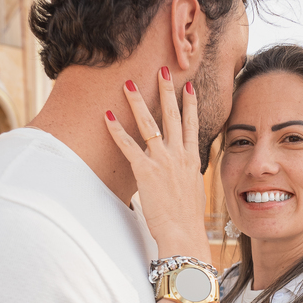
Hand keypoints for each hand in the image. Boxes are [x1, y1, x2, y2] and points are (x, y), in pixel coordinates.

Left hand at [104, 68, 210, 264]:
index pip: (192, 125)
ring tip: (129, 83)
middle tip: (163, 69)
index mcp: (192, 160)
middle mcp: (179, 155)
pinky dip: (117, 130)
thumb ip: (188, 175)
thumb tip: (186, 172)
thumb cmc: (187, 219)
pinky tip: (108, 115)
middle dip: (167, 91)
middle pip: (173, 116)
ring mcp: (162, 161)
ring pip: (149, 124)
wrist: (183, 232)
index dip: (190, 104)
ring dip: (138, 101)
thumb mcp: (194, 191)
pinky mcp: (145, 171)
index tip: (188, 87)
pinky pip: (128, 145)